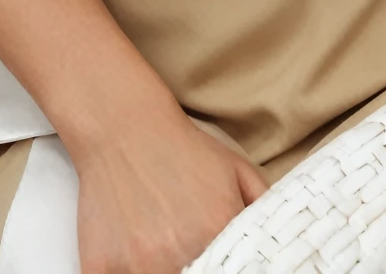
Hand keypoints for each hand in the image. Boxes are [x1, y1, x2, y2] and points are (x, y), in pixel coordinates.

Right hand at [72, 109, 264, 273]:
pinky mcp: (101, 267)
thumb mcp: (236, 170)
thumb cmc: (180, 148)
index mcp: (217, 233)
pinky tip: (130, 256)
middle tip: (183, 251)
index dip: (223, 271)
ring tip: (158, 250)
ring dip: (158, 272)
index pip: (228, 273)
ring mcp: (137, 264)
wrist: (122, 126)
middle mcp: (179, 254)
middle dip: (191, 269)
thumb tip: (284, 245)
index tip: (216, 264)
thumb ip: (264, 212)